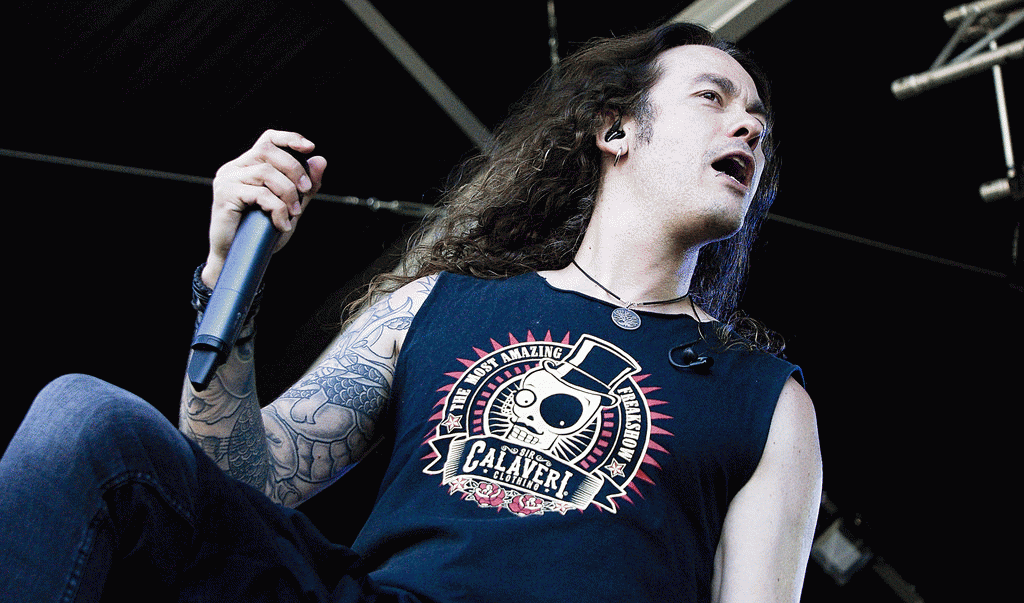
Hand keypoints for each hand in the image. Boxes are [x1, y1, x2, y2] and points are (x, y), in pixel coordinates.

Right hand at [203, 129, 326, 286]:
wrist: (237, 259)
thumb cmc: (261, 234)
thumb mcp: (290, 208)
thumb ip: (305, 187)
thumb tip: (320, 160)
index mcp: (248, 166)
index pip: (267, 140)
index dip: (289, 138)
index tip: (309, 148)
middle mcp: (234, 168)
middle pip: (269, 152)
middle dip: (295, 170)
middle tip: (306, 190)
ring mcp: (227, 180)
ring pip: (266, 173)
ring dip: (288, 194)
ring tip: (294, 214)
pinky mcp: (224, 195)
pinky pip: (259, 194)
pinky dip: (277, 209)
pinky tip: (282, 225)